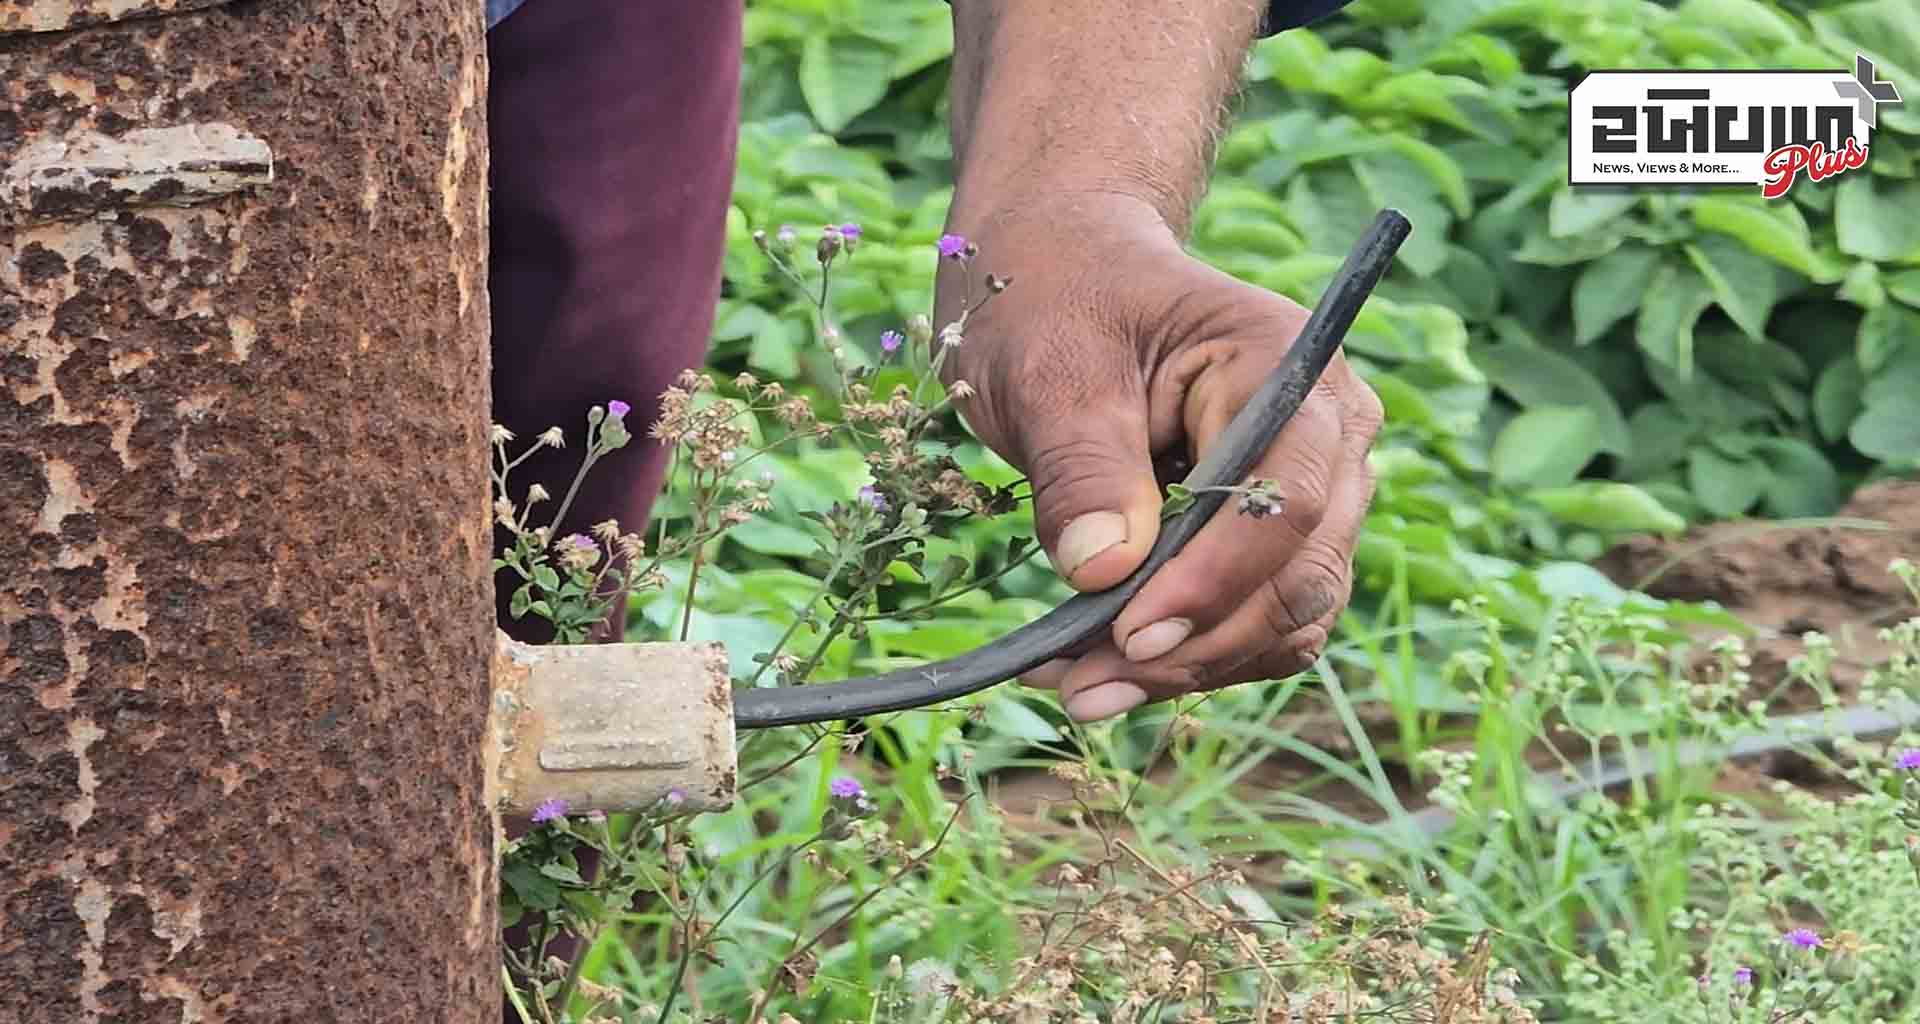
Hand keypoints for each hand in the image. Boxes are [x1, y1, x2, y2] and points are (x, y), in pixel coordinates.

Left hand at [937, 192, 1383, 721]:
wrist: (1067, 275)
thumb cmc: (1059, 299)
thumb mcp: (1050, 366)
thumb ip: (1081, 465)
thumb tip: (1103, 572)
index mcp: (1288, 365)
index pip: (1288, 499)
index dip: (1216, 581)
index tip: (1129, 636)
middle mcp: (1328, 434)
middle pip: (1299, 575)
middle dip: (1195, 643)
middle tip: (1083, 686)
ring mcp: (1315, 492)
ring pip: (1286, 617)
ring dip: (1188, 667)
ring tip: (1075, 687)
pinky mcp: (1275, 540)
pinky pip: (1256, 624)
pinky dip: (1185, 656)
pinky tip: (1096, 669)